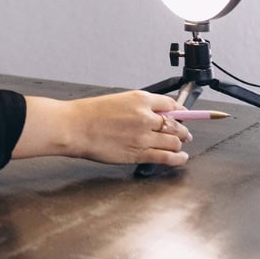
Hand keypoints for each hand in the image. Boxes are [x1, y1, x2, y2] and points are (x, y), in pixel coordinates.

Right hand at [13, 91, 191, 165]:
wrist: (75, 127)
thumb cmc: (89, 114)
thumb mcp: (117, 100)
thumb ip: (138, 107)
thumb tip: (154, 115)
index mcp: (140, 99)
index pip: (171, 104)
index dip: (180, 111)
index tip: (183, 115)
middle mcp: (146, 117)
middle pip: (176, 124)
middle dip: (183, 130)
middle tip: (184, 133)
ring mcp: (144, 136)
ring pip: (174, 142)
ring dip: (180, 144)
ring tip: (181, 146)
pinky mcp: (139, 153)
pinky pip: (166, 157)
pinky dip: (178, 158)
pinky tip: (181, 158)